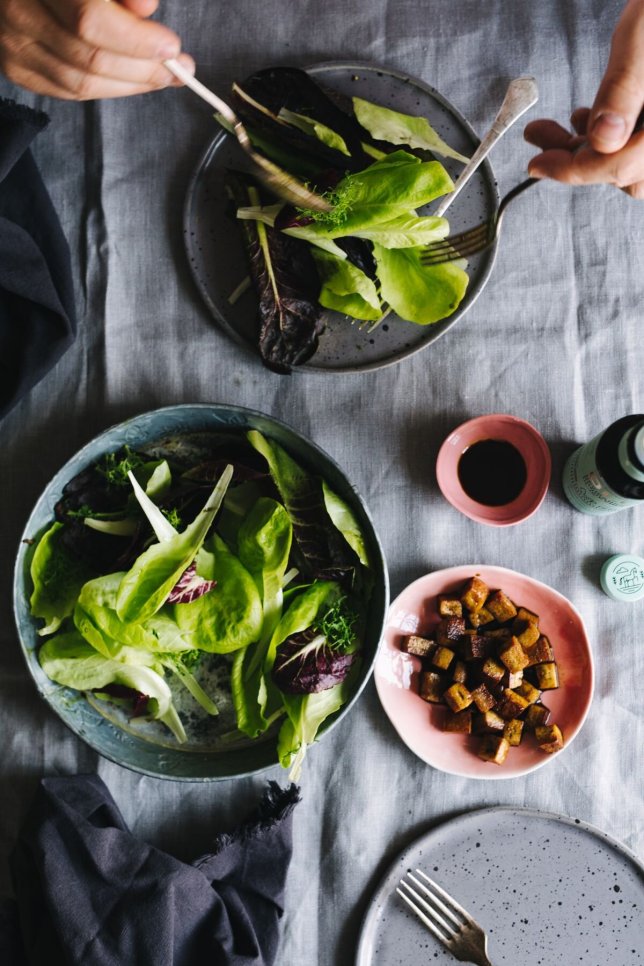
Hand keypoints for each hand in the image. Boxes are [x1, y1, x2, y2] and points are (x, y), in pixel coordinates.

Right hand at [0, 0, 194, 99]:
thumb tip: (147, 6)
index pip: (91, 20)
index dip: (136, 40)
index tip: (172, 47)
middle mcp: (20, 13)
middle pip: (90, 59)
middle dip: (143, 70)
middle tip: (180, 70)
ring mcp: (15, 45)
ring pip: (82, 84)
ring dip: (131, 85)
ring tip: (163, 76)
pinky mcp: (18, 68)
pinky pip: (69, 93)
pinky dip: (108, 90)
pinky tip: (131, 80)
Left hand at [524, 0, 643, 198]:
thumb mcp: (641, 40)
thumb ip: (623, 90)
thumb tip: (604, 139)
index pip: (621, 166)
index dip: (572, 171)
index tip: (537, 164)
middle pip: (624, 172)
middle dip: (577, 161)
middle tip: (541, 144)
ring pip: (628, 162)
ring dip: (588, 152)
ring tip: (558, 129)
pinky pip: (635, 145)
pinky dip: (607, 140)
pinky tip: (586, 120)